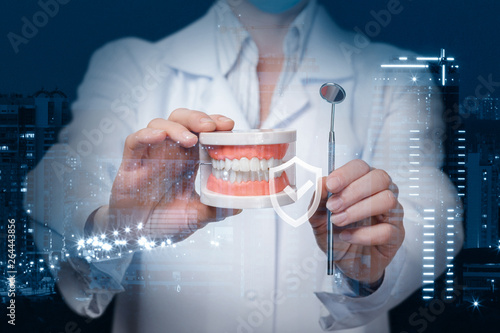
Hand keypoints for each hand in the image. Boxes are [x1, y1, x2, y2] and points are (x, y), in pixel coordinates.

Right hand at [98, 108, 239, 241]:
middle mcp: (169, 153)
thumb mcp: (197, 216)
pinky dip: (146, 135)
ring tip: (191, 139)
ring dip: (176, 127)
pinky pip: (134, 141)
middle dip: (198, 118)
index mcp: (188, 160)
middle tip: (212, 126)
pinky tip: (159, 136)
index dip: (215, 124)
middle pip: (182, 120)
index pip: (202, 132)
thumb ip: (217, 208)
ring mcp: (149, 156)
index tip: (229, 126)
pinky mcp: (130, 165)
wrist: (139, 237)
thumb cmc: (167, 221)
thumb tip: (240, 204)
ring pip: (159, 124)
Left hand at [309, 159, 404, 283]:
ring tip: (338, 221)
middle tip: (333, 207)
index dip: (346, 174)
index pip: (360, 167)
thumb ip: (318, 200)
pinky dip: (363, 234)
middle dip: (353, 191)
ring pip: (387, 200)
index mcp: (361, 182)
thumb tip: (322, 183)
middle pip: (379, 178)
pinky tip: (348, 236)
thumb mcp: (318, 218)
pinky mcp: (396, 234)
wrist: (344, 263)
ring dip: (358, 210)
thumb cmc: (334, 234)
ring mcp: (391, 213)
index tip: (331, 186)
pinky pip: (387, 230)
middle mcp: (380, 193)